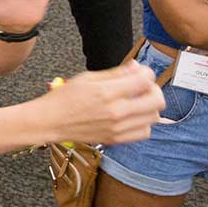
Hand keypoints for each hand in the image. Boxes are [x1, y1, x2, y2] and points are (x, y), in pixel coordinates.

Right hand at [35, 62, 165, 145]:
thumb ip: (116, 73)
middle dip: (153, 90)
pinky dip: (143, 123)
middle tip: (142, 88)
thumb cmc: (64, 98)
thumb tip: (137, 67)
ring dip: (149, 107)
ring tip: (136, 103)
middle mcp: (115, 111)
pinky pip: (145, 132)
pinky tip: (132, 117)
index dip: (146, 73)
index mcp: (106, 92)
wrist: (50, 121)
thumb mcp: (88, 78)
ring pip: (154, 117)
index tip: (139, 73)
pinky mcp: (116, 139)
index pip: (145, 79)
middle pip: (157, 101)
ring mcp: (117, 128)